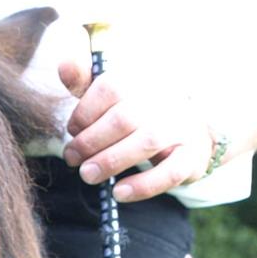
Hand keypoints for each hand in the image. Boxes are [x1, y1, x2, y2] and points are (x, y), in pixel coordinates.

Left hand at [58, 60, 216, 201]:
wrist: (189, 131)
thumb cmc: (138, 112)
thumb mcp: (112, 95)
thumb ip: (86, 82)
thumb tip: (64, 65)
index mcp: (143, 80)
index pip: (111, 87)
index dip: (84, 111)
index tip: (72, 130)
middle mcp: (166, 100)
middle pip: (124, 117)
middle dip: (90, 141)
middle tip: (72, 158)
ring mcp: (182, 127)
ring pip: (147, 141)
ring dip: (111, 161)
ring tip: (87, 175)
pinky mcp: (192, 157)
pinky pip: (171, 172)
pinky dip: (143, 185)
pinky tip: (119, 192)